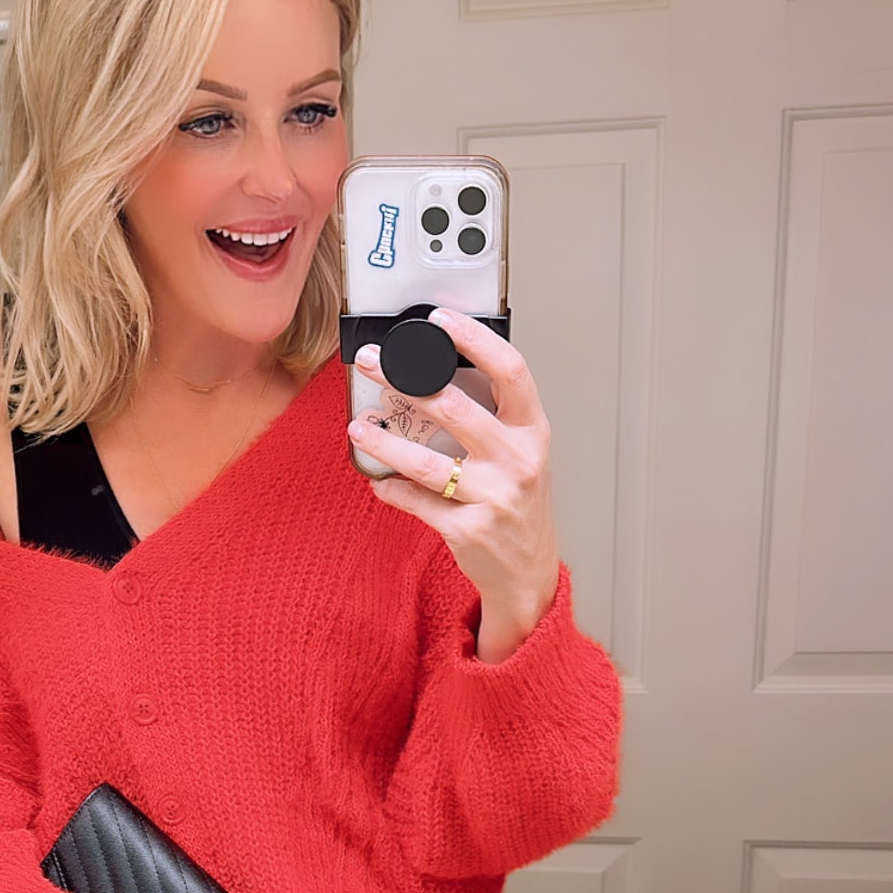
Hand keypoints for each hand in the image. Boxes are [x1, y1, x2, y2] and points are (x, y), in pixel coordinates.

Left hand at [348, 308, 560, 654]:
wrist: (528, 572)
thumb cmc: (519, 505)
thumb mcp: (523, 455)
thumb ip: (494, 418)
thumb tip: (434, 375)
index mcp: (533, 432)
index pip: (510, 371)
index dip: (474, 339)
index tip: (440, 320)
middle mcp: (517, 461)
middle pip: (453, 407)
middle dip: (402, 379)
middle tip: (370, 363)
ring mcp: (493, 497)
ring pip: (424, 460)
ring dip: (383, 440)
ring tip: (359, 426)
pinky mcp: (467, 529)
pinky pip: (416, 501)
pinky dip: (391, 489)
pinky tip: (378, 480)